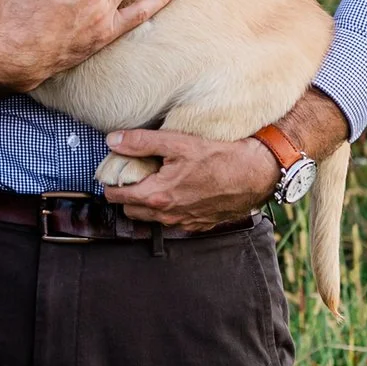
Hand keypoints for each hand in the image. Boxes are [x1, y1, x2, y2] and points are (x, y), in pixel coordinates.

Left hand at [104, 88, 350, 229]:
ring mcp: (184, 222)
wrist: (256, 173)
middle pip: (130, 210)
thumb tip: (112, 141)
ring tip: (154, 179)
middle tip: (133, 173)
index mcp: (157, 196)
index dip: (110, 182)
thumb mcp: (178, 142)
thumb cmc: (220, 157)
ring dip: (146, 202)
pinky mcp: (198, 224)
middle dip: (126, 193)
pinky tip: (177, 189)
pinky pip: (172, 220)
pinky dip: (168, 208)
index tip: (113, 169)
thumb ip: (141, 142)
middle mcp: (167, 215)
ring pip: (150, 218)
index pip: (116, 197)